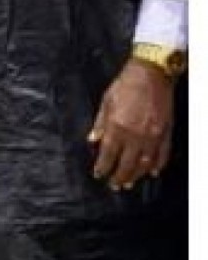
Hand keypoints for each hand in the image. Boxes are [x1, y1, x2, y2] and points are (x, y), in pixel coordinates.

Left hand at [88, 59, 175, 189]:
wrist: (151, 74)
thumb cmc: (125, 85)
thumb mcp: (106, 101)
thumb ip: (100, 123)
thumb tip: (92, 140)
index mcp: (117, 126)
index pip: (108, 153)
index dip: (103, 166)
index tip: (98, 174)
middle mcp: (135, 134)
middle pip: (126, 163)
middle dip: (119, 176)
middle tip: (114, 185)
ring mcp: (153, 135)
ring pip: (145, 163)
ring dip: (137, 175)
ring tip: (130, 183)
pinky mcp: (166, 132)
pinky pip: (163, 154)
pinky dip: (158, 165)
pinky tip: (153, 172)